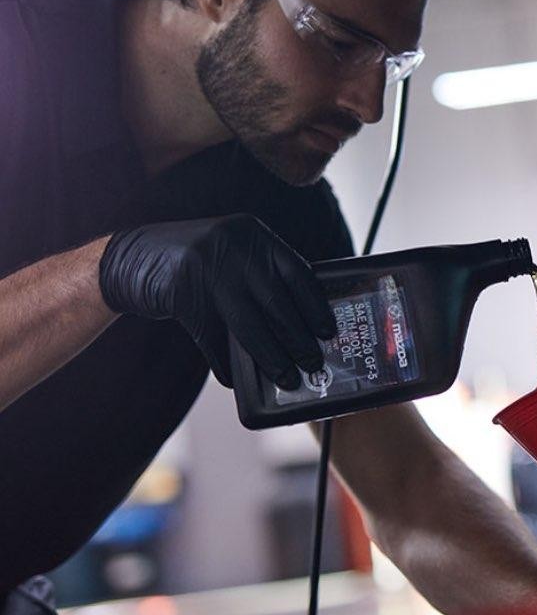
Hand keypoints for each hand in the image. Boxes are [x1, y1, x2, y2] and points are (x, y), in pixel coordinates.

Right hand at [98, 215, 336, 388]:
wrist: (130, 256)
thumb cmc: (194, 263)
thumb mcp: (232, 255)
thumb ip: (261, 277)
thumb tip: (299, 325)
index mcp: (254, 234)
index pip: (297, 272)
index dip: (315, 305)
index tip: (328, 331)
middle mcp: (234, 246)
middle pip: (276, 303)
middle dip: (297, 339)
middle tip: (312, 363)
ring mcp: (206, 268)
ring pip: (248, 324)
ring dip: (270, 356)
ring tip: (285, 377)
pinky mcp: (182, 293)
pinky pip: (212, 336)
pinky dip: (225, 361)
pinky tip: (234, 380)